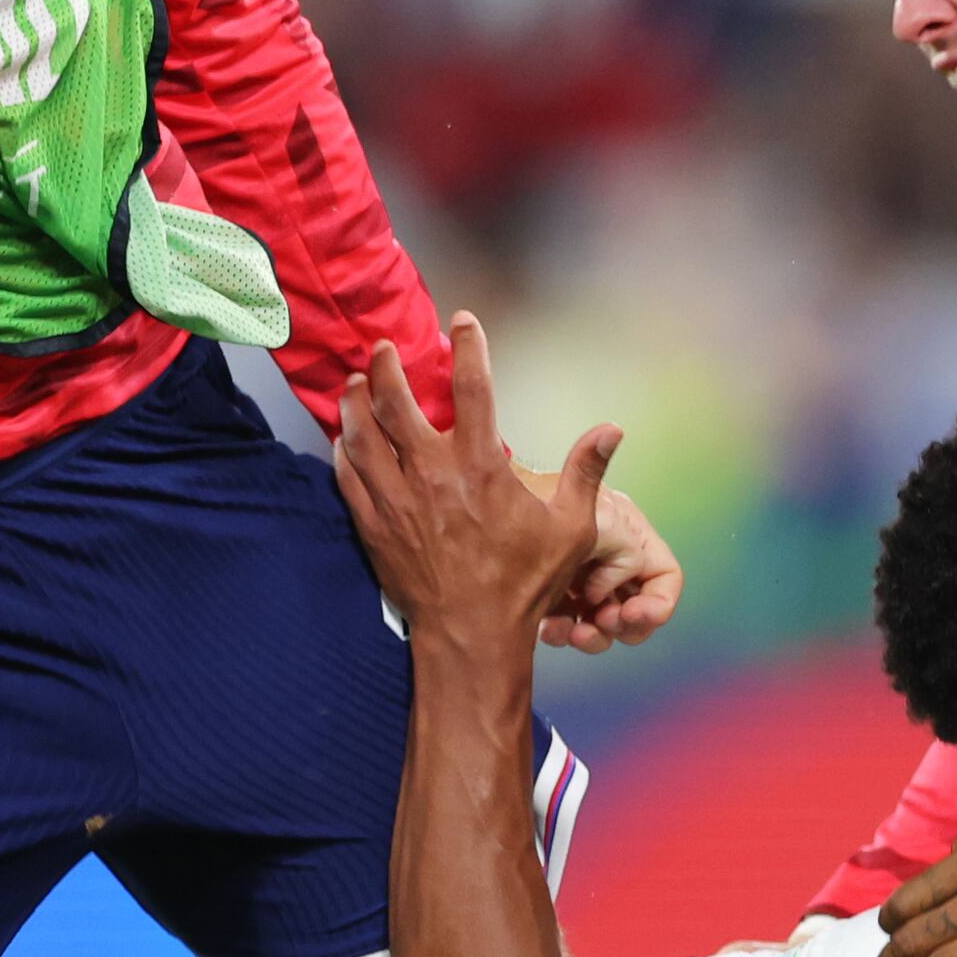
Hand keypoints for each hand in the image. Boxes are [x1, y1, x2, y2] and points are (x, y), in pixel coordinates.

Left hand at [330, 312, 623, 650]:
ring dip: (356, 400)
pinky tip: (345, 437)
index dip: (468, 345)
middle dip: (387, 365)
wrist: (473, 635)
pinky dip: (344, 449)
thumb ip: (588, 472)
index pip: (472, 386)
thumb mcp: (571, 529)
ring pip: (362, 432)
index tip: (463, 321)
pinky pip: (347, 475)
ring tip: (355, 383)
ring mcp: (397, 499)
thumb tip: (612, 429)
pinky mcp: (374, 525)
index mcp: (482, 466)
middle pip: (396, 400)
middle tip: (384, 348)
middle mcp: (433, 474)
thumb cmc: (526, 583)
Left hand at [542, 475, 684, 653]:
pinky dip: (562, 632)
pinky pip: (568, 625)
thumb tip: (603, 595)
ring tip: (574, 633)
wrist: (488, 504)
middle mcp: (609, 558)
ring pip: (603, 625)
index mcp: (628, 534)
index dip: (658, 603)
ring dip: (593, 636)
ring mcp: (581, 579)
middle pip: (638, 608)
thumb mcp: (599, 522)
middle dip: (622, 625)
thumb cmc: (542, 502)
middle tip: (602, 621)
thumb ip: (625, 559)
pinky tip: (547, 626)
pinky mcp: (551, 594)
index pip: (665, 576)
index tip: (632, 614)